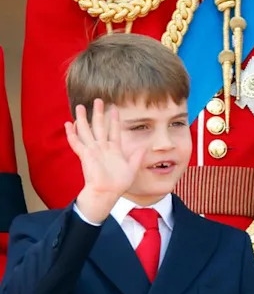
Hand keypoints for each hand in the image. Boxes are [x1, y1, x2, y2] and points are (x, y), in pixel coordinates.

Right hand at [66, 99, 145, 223]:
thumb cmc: (118, 183)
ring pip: (86, 131)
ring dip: (83, 119)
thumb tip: (146, 146)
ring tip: (80, 107)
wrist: (107, 193)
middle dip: (98, 113)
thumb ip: (137, 157)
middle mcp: (102, 148)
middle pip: (99, 126)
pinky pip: (77, 143)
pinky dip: (72, 133)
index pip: (113, 130)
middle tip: (98, 100)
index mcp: (113, 149)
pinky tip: (68, 124)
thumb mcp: (132, 168)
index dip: (114, 120)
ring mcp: (93, 150)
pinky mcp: (85, 155)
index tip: (115, 109)